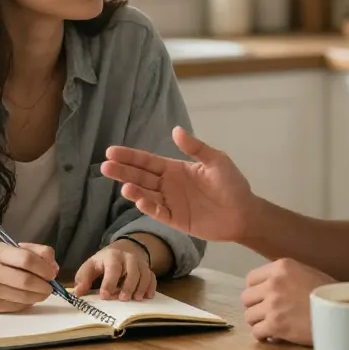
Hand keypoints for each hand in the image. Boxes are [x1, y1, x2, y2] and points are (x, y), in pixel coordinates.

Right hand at [0, 242, 58, 312]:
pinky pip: (15, 307)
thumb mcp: (14, 249)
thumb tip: (54, 268)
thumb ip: (38, 253)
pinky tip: (28, 298)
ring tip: (42, 293)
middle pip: (25, 281)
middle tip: (50, 287)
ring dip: (38, 296)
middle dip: (44, 286)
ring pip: (22, 297)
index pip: (26, 259)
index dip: (44, 268)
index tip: (52, 274)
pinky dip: (27, 303)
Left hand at [73, 242, 155, 300]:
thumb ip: (83, 278)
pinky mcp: (148, 269)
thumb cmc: (104, 261)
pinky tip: (147, 296)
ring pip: (145, 274)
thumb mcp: (91, 265)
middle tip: (123, 299)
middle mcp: (129, 258)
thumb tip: (77, 293)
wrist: (124, 248)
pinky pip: (153, 277)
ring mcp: (140, 263)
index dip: (109, 282)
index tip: (105, 296)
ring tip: (136, 299)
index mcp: (112, 256)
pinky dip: (151, 287)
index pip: (113, 268)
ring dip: (141, 287)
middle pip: (132, 271)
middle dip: (128, 286)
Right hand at [101, 126, 256, 241]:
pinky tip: (140, 200)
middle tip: (105, 166)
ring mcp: (170, 202)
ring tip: (124, 186)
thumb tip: (176, 130)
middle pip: (141, 176)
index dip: (130, 156)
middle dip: (123, 171)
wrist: (243, 212)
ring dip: (134, 190)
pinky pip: (158, 213)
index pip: (147, 161)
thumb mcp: (216, 160)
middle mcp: (168, 185)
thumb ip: (195, 148)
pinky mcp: (176, 219)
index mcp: (175, 168)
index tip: (111, 151)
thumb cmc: (231, 184)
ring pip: (146, 194)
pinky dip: (148, 207)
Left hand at [241, 258, 334, 344]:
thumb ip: (286, 276)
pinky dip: (263, 336)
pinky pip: (257, 332)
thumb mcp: (307, 272)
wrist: (342, 312)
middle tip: (266, 313)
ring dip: (258, 322)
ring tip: (270, 325)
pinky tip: (272, 336)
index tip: (263, 298)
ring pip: (249, 316)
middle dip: (255, 306)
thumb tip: (271, 284)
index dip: (256, 290)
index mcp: (281, 267)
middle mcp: (274, 283)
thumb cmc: (329, 294)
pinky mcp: (275, 324)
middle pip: (246, 297)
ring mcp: (273, 304)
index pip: (251, 279)